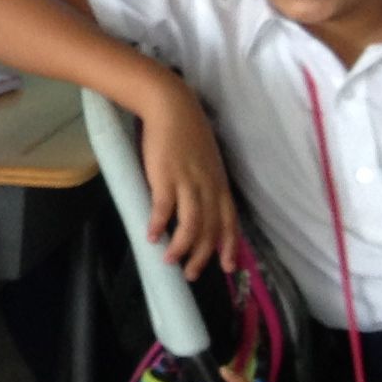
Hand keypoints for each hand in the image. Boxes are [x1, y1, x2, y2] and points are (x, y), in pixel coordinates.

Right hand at [141, 93, 240, 276]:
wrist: (172, 108)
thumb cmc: (187, 134)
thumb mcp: (207, 162)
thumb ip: (206, 184)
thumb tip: (201, 206)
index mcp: (220, 184)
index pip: (230, 222)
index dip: (230, 246)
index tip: (228, 267)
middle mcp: (208, 187)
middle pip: (210, 229)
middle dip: (202, 256)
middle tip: (192, 274)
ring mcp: (188, 182)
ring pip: (191, 224)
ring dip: (181, 247)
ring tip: (170, 261)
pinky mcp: (165, 176)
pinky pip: (163, 207)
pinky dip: (158, 224)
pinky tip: (151, 236)